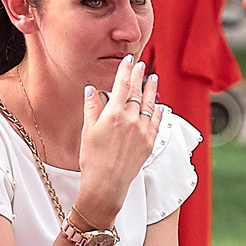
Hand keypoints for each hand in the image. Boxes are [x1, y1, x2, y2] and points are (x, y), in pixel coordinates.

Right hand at [72, 54, 162, 229]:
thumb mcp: (87, 131)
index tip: (129, 61)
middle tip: (141, 65)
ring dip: (151, 90)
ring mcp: (142, 131)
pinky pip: (156, 122)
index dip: (126, 70)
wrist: (106, 184)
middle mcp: (131, 120)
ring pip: (149, 104)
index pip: (122, 85)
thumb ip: (92, 107)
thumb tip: (91, 90)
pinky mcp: (149, 143)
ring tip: (153, 79)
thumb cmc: (92, 159)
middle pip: (136, 92)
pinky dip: (157, 111)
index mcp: (113, 114)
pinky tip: (158, 105)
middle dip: (139, 76)